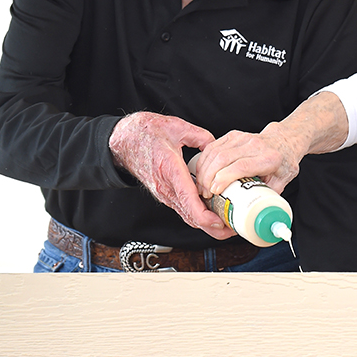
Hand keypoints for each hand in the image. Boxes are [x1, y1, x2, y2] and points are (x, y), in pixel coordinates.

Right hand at [108, 112, 235, 238]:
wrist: (124, 140)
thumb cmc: (146, 134)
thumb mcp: (178, 128)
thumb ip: (201, 136)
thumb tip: (218, 144)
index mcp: (170, 170)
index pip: (187, 200)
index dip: (204, 215)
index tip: (219, 222)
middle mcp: (166, 187)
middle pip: (190, 215)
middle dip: (212, 227)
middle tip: (233, 228)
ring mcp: (165, 193)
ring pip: (187, 215)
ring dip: (207, 224)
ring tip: (228, 224)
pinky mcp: (166, 193)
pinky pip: (184, 209)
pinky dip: (199, 215)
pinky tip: (214, 213)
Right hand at [193, 126, 300, 196]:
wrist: (285, 141)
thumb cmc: (284, 163)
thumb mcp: (282, 182)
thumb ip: (269, 196)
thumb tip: (255, 214)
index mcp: (269, 158)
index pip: (241, 166)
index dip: (224, 178)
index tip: (214, 191)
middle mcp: (255, 145)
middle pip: (223, 158)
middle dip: (208, 178)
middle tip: (205, 194)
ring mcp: (243, 137)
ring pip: (215, 152)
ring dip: (204, 170)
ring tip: (202, 187)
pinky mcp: (233, 135)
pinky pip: (213, 146)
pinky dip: (204, 161)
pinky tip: (201, 173)